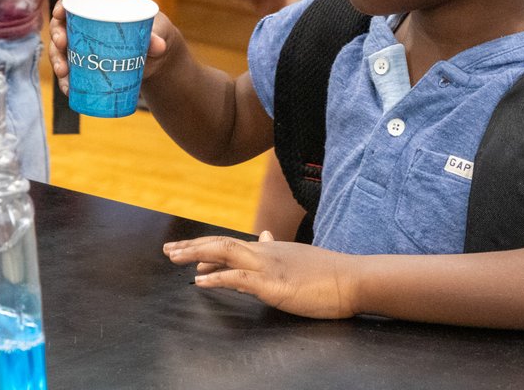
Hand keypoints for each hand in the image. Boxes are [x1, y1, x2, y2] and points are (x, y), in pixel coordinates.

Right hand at [48, 0, 174, 94]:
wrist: (158, 59)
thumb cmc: (157, 34)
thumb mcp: (160, 31)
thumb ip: (158, 36)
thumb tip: (158, 45)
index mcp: (103, 8)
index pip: (77, 1)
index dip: (63, 4)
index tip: (58, 13)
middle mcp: (88, 26)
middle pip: (64, 26)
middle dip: (57, 36)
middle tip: (62, 46)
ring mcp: (85, 47)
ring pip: (63, 51)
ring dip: (58, 61)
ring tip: (64, 73)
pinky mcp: (87, 66)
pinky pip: (71, 72)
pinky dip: (67, 81)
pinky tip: (69, 90)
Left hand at [163, 230, 357, 318]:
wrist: (355, 279)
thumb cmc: (332, 274)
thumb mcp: (300, 259)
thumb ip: (280, 250)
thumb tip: (265, 237)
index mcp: (271, 249)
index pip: (233, 244)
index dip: (208, 248)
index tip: (190, 256)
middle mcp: (266, 253)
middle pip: (221, 243)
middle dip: (192, 246)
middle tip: (169, 251)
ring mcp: (268, 267)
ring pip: (224, 253)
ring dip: (196, 255)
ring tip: (174, 258)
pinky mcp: (274, 285)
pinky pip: (238, 278)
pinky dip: (216, 278)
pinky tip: (199, 282)